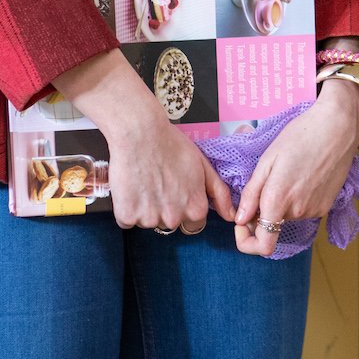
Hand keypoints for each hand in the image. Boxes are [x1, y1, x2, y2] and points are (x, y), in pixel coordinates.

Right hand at [56, 48, 233, 234]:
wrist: (141, 135)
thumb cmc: (173, 146)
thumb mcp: (204, 167)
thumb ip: (219, 193)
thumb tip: (231, 216)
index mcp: (196, 209)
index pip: (194, 223)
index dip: (185, 205)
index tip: (177, 190)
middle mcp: (174, 219)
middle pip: (170, 223)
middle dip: (166, 209)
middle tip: (160, 184)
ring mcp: (149, 220)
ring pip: (148, 222)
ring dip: (145, 208)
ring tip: (145, 183)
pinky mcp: (126, 216)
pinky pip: (127, 220)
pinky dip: (127, 208)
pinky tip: (132, 187)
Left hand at [233, 78, 358, 255]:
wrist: (338, 127)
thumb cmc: (300, 136)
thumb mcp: (267, 160)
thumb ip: (252, 195)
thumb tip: (240, 220)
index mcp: (278, 200)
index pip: (262, 246)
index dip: (246, 241)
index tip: (242, 223)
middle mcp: (297, 211)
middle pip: (272, 226)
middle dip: (263, 212)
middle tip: (266, 183)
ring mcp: (314, 210)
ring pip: (287, 217)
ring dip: (282, 204)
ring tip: (288, 173)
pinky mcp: (326, 206)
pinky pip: (303, 211)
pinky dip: (297, 200)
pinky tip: (302, 176)